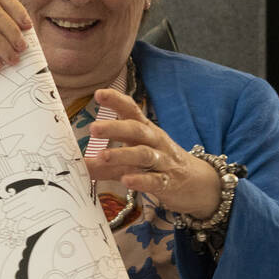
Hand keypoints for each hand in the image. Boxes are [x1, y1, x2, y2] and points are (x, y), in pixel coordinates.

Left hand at [84, 88, 222, 219]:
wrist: (200, 185)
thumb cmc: (161, 166)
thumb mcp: (134, 160)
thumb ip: (107, 163)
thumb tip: (78, 164)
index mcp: (146, 132)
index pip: (131, 111)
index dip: (116, 101)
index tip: (99, 94)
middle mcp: (155, 142)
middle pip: (136, 130)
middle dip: (115, 128)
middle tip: (93, 128)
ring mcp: (163, 162)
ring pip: (144, 154)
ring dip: (123, 154)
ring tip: (104, 156)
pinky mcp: (169, 183)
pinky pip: (155, 180)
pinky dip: (141, 180)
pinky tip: (127, 181)